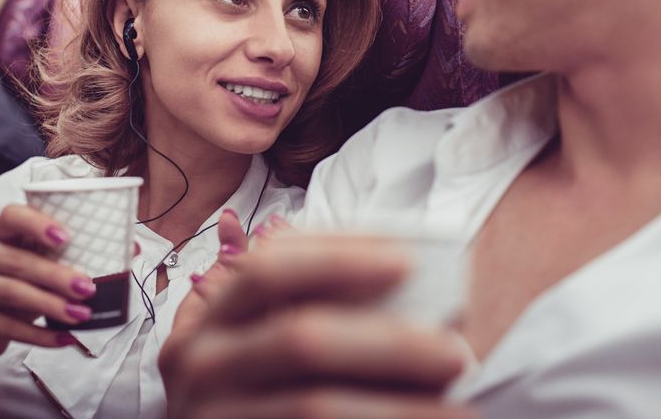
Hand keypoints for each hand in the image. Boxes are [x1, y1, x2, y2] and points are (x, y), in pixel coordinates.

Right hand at [0, 204, 100, 361]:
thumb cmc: (24, 284)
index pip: (11, 215)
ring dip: (52, 306)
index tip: (66, 237)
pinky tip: (66, 339)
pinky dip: (41, 336)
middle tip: (89, 287)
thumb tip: (133, 247)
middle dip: (56, 275)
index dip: (36, 223)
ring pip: (13, 293)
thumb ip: (79, 252)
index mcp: (1, 231)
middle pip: (18, 260)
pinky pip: (8, 326)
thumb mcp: (43, 263)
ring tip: (83, 315)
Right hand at [160, 233, 474, 418]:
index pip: (269, 269)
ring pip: (313, 405)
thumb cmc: (260, 396)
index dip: (337, 257)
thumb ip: (309, 314)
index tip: (409, 257)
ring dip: (399, 407)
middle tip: (456, 350)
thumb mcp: (259, 347)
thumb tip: (418, 301)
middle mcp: (199, 365)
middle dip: (388, 341)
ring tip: (461, 411)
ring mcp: (212, 417)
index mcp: (210, 320)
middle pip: (299, 337)